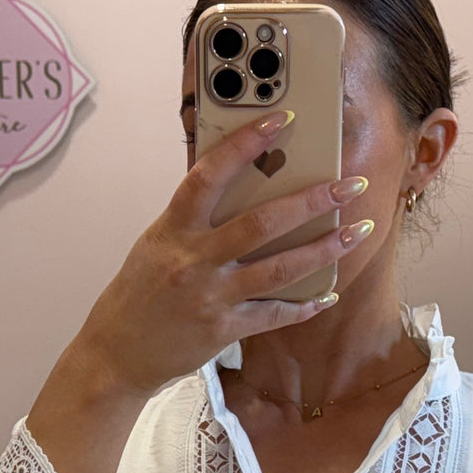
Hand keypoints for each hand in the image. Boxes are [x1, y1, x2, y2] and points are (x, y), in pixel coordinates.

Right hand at [69, 109, 370, 397]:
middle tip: (349, 186)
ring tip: (356, 233)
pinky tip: (327, 294)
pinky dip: (304, 305)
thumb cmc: (138, 294)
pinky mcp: (224, 329)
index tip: (281, 119)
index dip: (246, 144)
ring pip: (280, 268)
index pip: (210, 174)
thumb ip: (194, 221)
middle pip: (262, 223)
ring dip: (324, 250)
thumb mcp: (157, 244)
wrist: (117, 353)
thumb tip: (242, 192)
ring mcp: (211, 296)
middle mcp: (194, 259)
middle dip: (313, 201)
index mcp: (174, 229)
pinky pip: (274, 314)